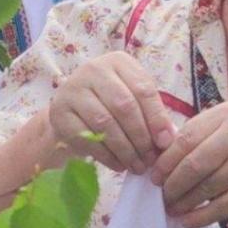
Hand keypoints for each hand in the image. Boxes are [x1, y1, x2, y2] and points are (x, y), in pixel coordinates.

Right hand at [46, 50, 175, 173]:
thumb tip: (168, 139)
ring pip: (105, 123)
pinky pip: (87, 138)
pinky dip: (106, 156)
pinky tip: (119, 165)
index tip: (165, 142)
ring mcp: (73, 90)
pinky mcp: (59, 113)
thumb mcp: (134, 100)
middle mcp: (93, 69)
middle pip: (124, 106)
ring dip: (125, 150)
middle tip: (150, 159)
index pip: (143, 89)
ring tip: (137, 166)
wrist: (73, 111)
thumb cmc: (111, 104)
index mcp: (118, 62)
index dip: (156, 118)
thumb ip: (152, 114)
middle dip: (141, 137)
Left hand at [152, 102, 227, 227]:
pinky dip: (200, 216)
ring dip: (184, 202)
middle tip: (162, 194)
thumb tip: (160, 157)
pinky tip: (187, 220)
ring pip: (206, 187)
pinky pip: (221, 206)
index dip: (166, 160)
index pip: (187, 138)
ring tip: (172, 208)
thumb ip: (202, 134)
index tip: (155, 174)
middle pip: (194, 164)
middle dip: (172, 183)